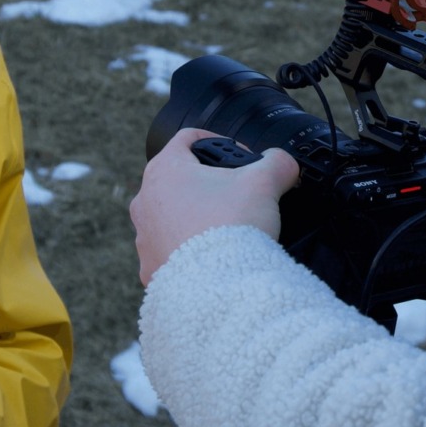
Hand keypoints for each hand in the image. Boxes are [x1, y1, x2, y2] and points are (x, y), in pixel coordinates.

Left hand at [129, 127, 297, 284]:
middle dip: (208, 184)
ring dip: (195, 217)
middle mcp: (145, 201)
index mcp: (165, 170)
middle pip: (178, 179)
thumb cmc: (232, 226)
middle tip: (237, 195)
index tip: (239, 156)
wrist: (219, 287)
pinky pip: (170, 251)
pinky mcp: (150, 268)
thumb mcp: (264, 182)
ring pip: (171, 216)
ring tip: (226, 229)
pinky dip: (189, 250)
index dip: (219, 141)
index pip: (188, 139)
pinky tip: (213, 257)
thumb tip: (281, 163)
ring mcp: (144, 237)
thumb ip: (276, 163)